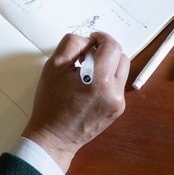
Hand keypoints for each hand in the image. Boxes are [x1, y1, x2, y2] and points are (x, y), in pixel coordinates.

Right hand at [22, 32, 128, 173]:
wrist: (54, 137)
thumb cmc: (50, 102)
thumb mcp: (53, 66)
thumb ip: (72, 44)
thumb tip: (88, 42)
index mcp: (99, 80)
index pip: (112, 47)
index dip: (101, 37)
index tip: (91, 39)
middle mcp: (115, 91)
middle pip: (121, 57)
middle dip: (106, 50)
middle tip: (88, 54)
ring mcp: (118, 102)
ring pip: (122, 71)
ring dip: (109, 64)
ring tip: (89, 70)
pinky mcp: (117, 110)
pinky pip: (118, 85)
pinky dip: (107, 79)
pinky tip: (89, 86)